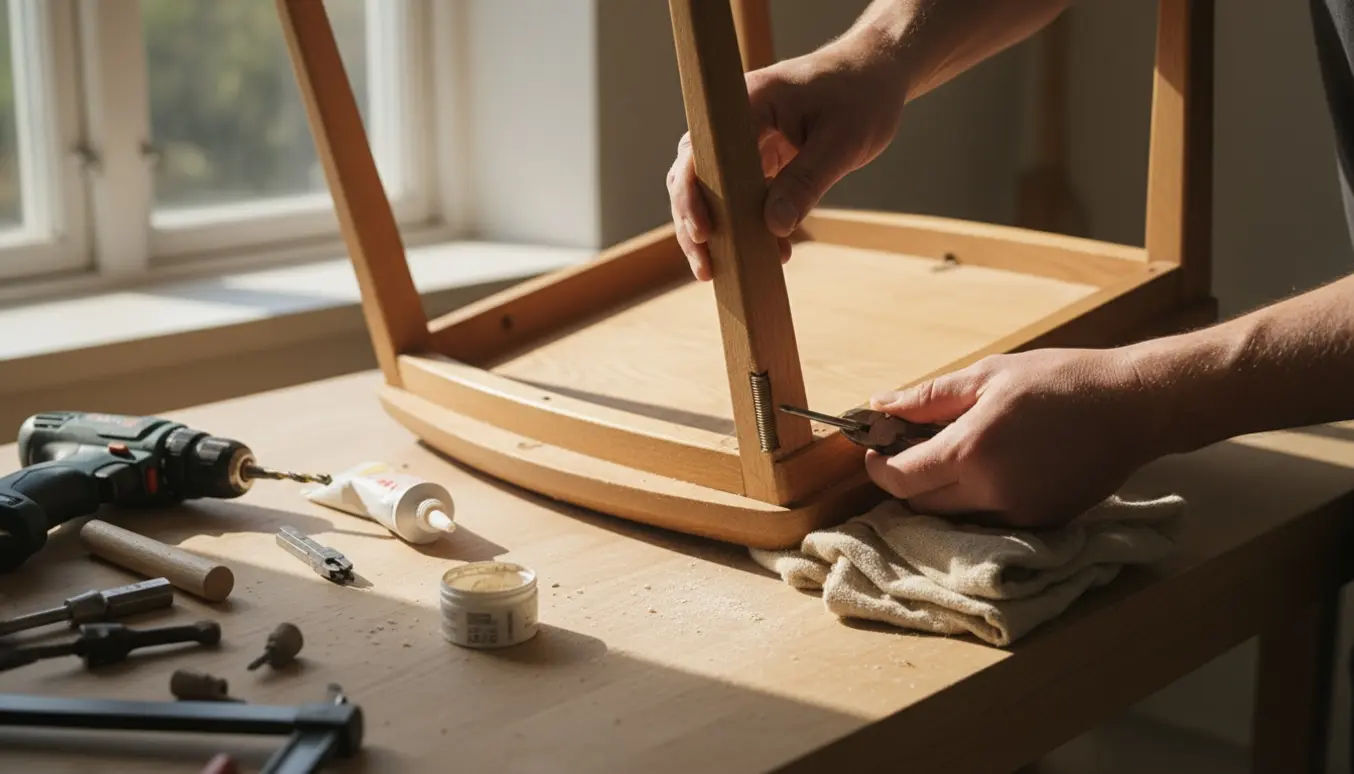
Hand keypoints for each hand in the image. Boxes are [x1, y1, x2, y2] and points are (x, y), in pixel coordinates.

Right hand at [666, 29, 906, 280]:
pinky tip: (769, 253)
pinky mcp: (757, 158)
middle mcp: (734, 121)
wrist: (877, 74)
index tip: (704, 233)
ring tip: (719, 272)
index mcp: (747, 102)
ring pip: (711, 189)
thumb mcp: (843, 141)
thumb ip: (807, 182)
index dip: (694, 195)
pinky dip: (747, 225)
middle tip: (707, 269)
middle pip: (693, 175)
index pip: (700, 151)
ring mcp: (743, 140)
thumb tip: (773, 227)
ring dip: (715, 230)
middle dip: (693, 223)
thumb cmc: (862, 96)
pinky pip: (740, 195)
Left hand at [864, 349, 1168, 528]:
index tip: (875, 450)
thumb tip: (880, 406)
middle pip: (922, 506)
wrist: (1132, 407)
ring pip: (955, 519)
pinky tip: (992, 471)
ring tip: (954, 458)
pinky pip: (990, 523)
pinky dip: (977, 503)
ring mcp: (1019, 515)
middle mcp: (991, 493)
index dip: (879, 467)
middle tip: (913, 449)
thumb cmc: (1060, 381)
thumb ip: (929, 397)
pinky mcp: (1042, 525)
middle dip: (907, 481)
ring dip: (941, 495)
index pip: (901, 480)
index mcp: (971, 452)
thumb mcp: (988, 376)